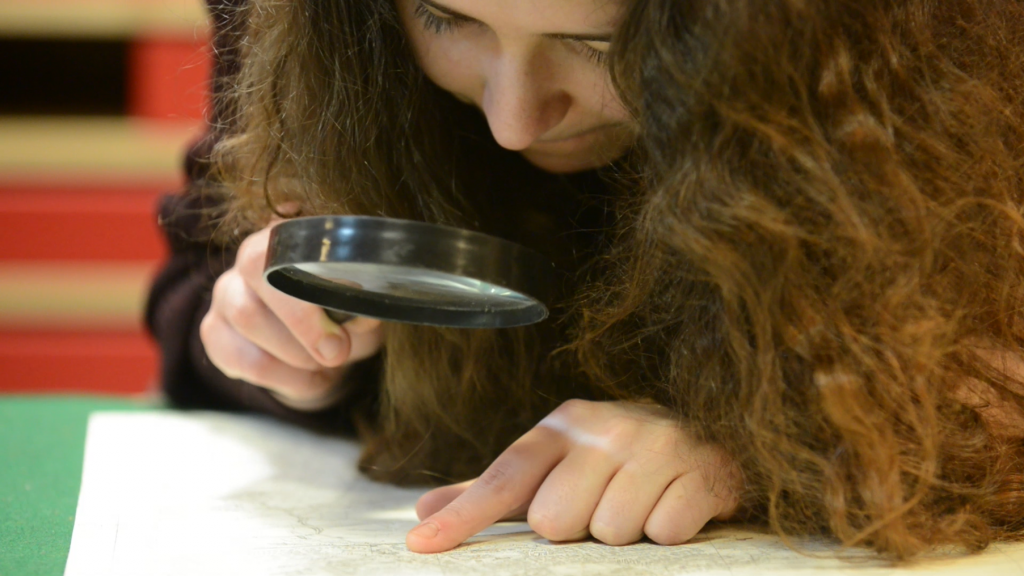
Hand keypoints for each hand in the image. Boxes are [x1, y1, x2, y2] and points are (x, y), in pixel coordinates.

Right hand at [200, 220, 383, 410]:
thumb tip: (363, 317)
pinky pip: (244, 358)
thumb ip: (362, 311)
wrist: (318, 356)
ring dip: (296, 352)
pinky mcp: (215, 332)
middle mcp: (249, 259)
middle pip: (257, 270)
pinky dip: (285, 377)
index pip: (287, 240)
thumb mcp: (361, 313)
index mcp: (291, 240)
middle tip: (336, 352)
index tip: (346, 311)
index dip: (312, 276)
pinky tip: (309, 378)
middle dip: (301, 321)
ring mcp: (226, 294)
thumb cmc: (341, 321)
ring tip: (326, 365)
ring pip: (248, 317)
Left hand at [407, 399, 741, 552]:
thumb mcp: (553, 466)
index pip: (504, 479)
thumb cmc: (614, 461)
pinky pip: (664, 532)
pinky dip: (667, 533)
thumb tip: (422, 511)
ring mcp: (657, 445)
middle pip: (556, 521)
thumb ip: (492, 491)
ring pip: (611, 532)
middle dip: (578, 529)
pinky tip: (671, 506)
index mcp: (563, 424)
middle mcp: (606, 427)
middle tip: (602, 507)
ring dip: (624, 534)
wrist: (707, 437)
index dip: (463, 517)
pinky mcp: (702, 470)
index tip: (422, 547)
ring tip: (640, 505)